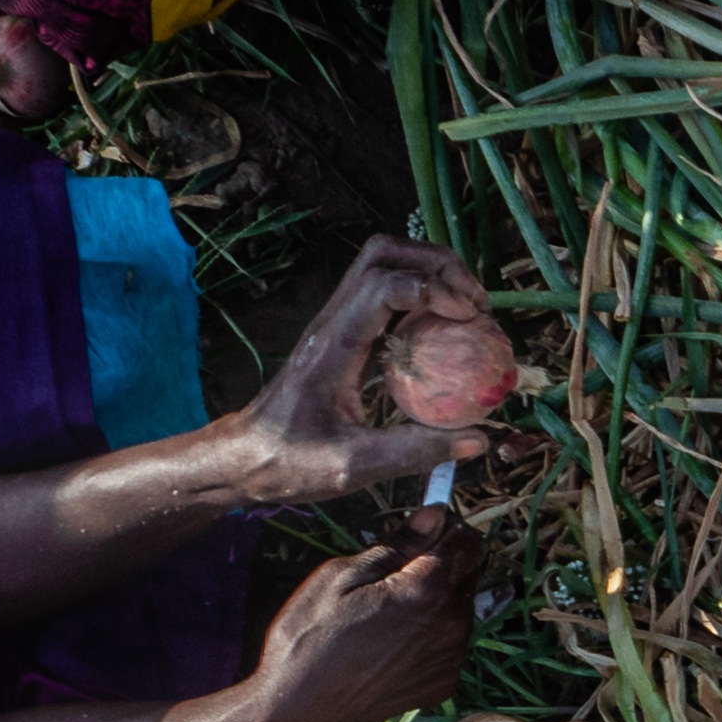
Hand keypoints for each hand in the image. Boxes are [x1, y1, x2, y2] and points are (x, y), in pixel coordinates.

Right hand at [216, 511, 486, 721]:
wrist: (301, 709)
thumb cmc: (310, 638)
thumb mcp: (340, 576)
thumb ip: (397, 545)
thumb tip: (435, 515)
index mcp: (427, 591)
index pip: (466, 541)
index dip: (448, 527)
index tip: (424, 527)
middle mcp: (452, 625)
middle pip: (469, 573)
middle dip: (443, 562)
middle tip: (398, 569)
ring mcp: (452, 658)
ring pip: (463, 607)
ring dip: (440, 597)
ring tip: (390, 608)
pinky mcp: (444, 682)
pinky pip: (452, 642)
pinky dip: (434, 631)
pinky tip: (395, 638)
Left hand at [234, 238, 494, 503]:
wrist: (244, 458)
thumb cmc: (289, 462)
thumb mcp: (354, 467)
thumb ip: (415, 451)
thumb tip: (476, 441)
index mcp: (333, 346)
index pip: (383, 285)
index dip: (433, 290)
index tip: (469, 318)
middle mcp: (333, 323)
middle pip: (383, 254)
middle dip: (437, 264)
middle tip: (476, 302)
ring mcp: (337, 325)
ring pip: (382, 265)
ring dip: (430, 274)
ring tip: (468, 308)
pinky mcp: (344, 336)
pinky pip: (385, 296)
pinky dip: (421, 298)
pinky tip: (446, 330)